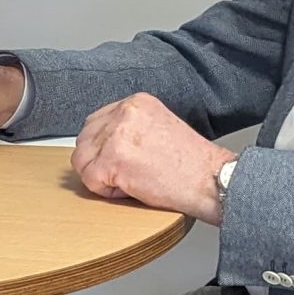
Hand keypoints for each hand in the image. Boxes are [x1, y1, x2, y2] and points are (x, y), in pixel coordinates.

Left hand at [70, 94, 233, 220]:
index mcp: (135, 102)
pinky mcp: (113, 160)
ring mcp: (116, 134)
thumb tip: (100, 142)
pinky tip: (132, 188)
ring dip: (102, 177)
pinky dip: (107, 192)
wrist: (210, 180)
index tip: (120, 160)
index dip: (102, 148)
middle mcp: (124, 112)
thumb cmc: (191, 164)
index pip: (95, 123)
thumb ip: (129, 128)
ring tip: (132, 180)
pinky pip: (90, 180)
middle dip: (98, 163)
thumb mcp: (158, 127)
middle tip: (126, 174)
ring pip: (83, 161)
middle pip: (84, 141)